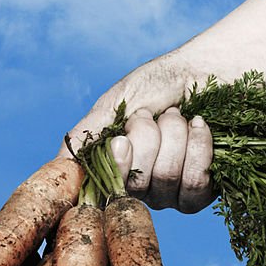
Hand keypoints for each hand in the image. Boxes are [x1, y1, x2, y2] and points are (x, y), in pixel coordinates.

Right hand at [61, 54, 215, 213]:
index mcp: (113, 167)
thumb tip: (59, 166)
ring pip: (166, 179)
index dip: (117, 164)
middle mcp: (137, 188)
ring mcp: (168, 194)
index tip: (124, 139)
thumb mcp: (115, 103)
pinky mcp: (200, 194)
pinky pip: (195, 184)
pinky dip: (198, 147)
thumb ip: (87, 134)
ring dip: (175, 136)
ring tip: (178, 115)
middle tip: (153, 115)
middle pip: (137, 184)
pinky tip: (199, 127)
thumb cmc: (159, 83)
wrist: (207, 70)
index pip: (102, 190)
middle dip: (149, 139)